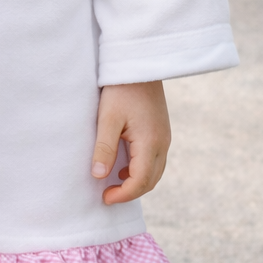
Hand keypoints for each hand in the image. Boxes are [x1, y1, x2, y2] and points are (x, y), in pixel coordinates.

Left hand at [91, 81, 170, 204]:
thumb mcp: (107, 118)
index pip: (140, 182)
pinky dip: (142, 170)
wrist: (139, 64)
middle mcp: (163, 143)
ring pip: (156, 171)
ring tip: (114, 183)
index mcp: (150, 142)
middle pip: (151, 181)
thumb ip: (104, 148)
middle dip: (131, 192)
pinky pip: (156, 159)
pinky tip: (125, 166)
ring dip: (138, 182)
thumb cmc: (121, 89)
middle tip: (108, 195)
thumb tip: (98, 176)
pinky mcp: (161, 131)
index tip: (104, 198)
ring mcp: (165, 137)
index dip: (123, 195)